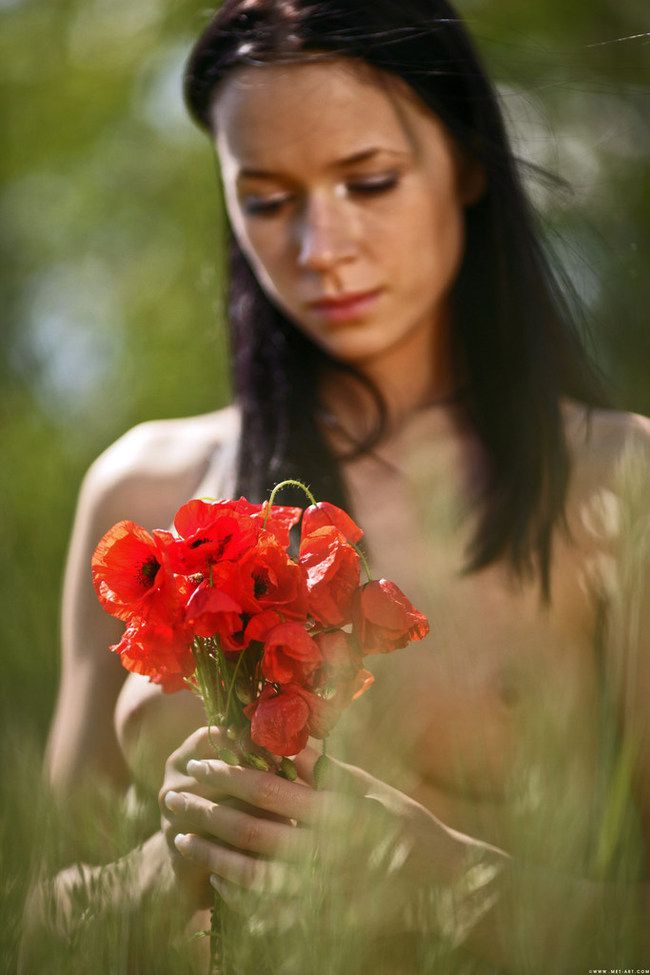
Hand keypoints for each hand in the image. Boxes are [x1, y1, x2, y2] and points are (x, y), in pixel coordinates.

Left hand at [162, 737, 468, 934]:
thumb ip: (326, 768)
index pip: (267, 786)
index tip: (199, 759)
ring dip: (212, 854)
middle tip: (174, 795)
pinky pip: (269, 906)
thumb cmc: (407, 825)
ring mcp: (319, 886)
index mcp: (332, 807)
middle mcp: (322, 847)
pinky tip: (216, 882)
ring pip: (250, 870)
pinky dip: (239, 892)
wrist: (443, 885)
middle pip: (249, 827)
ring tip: (182, 838)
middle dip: (207, 810)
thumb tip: (285, 740)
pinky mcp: (320, 915)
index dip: (228, 772)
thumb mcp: (370, 787)